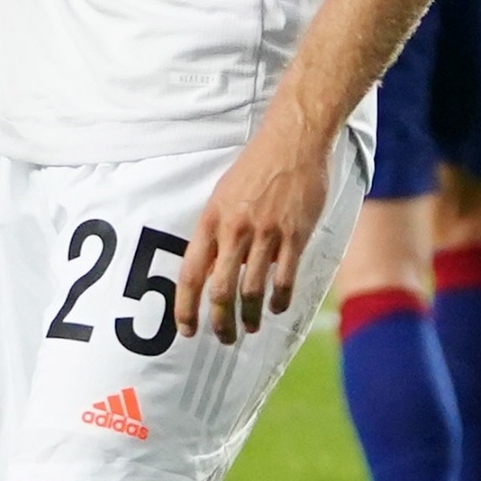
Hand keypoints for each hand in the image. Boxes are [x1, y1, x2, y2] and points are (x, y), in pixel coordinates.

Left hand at [175, 109, 333, 345]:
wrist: (293, 142)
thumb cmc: (255, 168)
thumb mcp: (222, 196)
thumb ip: (215, 232)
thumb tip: (208, 270)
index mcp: (211, 221)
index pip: (190, 274)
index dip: (185, 308)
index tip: (186, 330)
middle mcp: (235, 230)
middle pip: (220, 290)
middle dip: (220, 322)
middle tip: (223, 339)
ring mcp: (266, 234)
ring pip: (252, 289)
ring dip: (249, 316)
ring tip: (249, 328)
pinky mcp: (295, 235)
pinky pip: (284, 278)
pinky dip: (279, 300)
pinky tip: (275, 308)